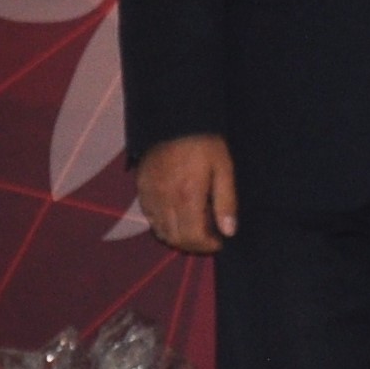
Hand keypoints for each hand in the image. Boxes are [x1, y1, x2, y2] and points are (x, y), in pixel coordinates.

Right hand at [136, 134, 238, 255]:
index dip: (207, 246)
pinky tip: (179, 215)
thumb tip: (229, 231)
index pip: (192, 237)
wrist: (174, 122)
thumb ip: (226, 202)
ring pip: (161, 231)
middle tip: (210, 238)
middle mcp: (164, 200)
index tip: (220, 241)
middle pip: (175, 238)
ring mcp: (149, 196)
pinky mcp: (140, 190)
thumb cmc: (205, 144)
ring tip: (197, 227)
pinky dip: (165, 224)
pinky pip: (150, 217)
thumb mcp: (224, 169)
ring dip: (179, 236)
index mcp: (187, 197)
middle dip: (194, 245)